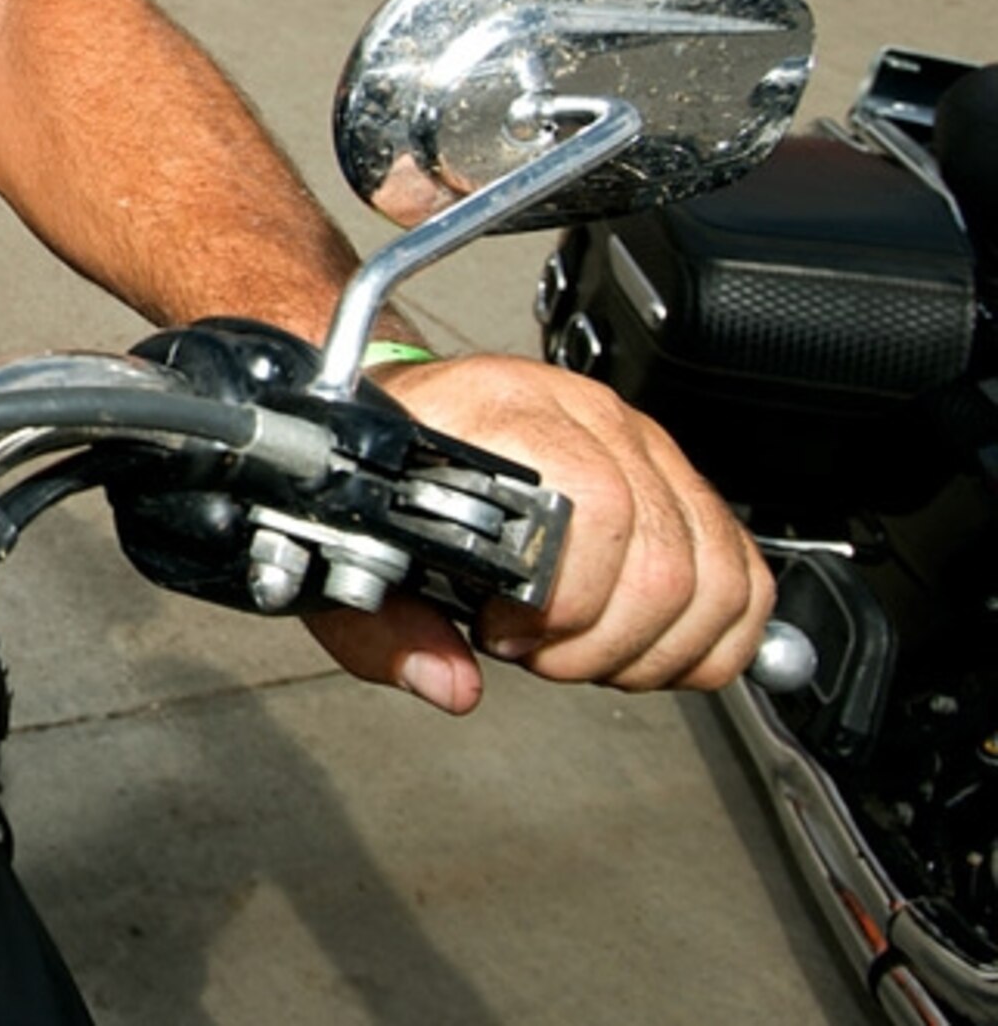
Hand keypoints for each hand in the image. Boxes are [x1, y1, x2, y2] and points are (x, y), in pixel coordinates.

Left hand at [301, 353, 771, 712]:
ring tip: (582, 648)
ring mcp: (639, 440)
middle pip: (663, 554)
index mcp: (498, 413)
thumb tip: (448, 684)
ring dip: (657, 646)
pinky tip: (640, 643)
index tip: (504, 635)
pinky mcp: (675, 476)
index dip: (565, 601)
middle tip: (540, 654)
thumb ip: (385, 629)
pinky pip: (742, 570)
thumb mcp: (355, 554)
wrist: (406, 415)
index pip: (595, 507)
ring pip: (714, 570)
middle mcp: (582, 413)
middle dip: (604, 642)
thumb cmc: (385, 478)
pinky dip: (710, 635)